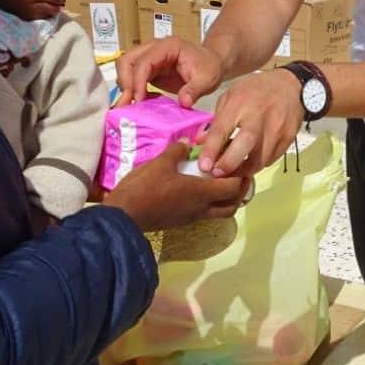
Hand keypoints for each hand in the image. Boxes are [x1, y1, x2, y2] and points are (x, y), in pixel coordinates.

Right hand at [104, 140, 249, 230]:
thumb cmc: (144, 189)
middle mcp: (202, 208)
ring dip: (226, 199)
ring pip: (220, 212)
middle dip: (239, 191)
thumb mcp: (160, 164)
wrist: (123, 216)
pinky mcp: (181, 221)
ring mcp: (192, 217)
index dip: (242, 176)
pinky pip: (205, 213)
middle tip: (237, 175)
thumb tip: (187, 143)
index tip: (241, 162)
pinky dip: (210, 203)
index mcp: (201, 192)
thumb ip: (177, 152)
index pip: (233, 187)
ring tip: (220, 182)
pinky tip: (199, 190)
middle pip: (233, 205)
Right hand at [115, 37, 223, 106]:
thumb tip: (184, 102)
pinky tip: (141, 102)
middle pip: (127, 60)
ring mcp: (150, 58)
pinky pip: (132, 77)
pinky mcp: (148, 69)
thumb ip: (195, 90)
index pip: (144, 61)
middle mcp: (155, 49)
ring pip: (125, 67)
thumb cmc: (209, 66)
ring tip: (132, 104)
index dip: (137, 80)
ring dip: (126, 86)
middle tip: (130, 103)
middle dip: (126, 82)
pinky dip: (132, 89)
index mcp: (168, 47)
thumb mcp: (207, 79)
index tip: (138, 99)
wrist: (211, 64)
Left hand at [198, 69, 304, 177]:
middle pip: (245, 145)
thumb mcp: (230, 96)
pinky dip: (258, 164)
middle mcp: (259, 116)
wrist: (290, 85)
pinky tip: (249, 161)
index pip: (222, 129)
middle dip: (229, 164)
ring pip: (260, 159)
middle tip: (217, 174)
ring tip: (232, 171)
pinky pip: (271, 159)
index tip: (203, 166)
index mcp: (239, 103)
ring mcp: (276, 128)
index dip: (211, 150)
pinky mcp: (288, 138)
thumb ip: (217, 121)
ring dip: (243, 170)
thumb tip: (201, 143)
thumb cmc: (255, 91)